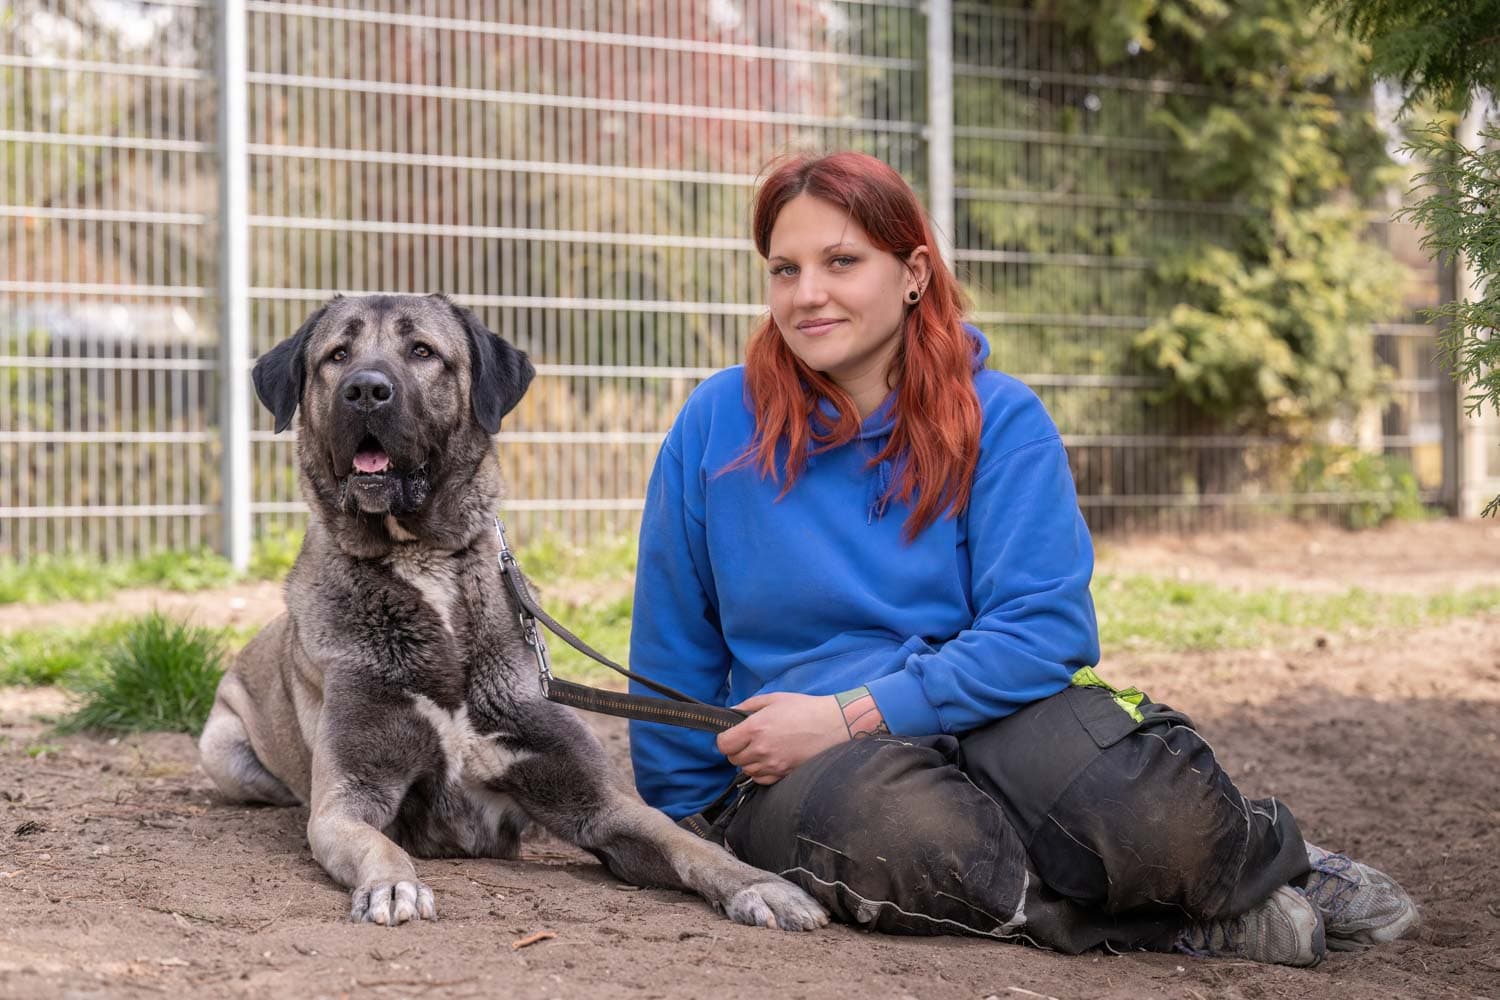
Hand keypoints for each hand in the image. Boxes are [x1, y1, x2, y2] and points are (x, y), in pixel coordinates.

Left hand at [716, 692, 847, 784]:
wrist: (833, 724)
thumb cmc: (805, 708)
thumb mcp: (774, 699)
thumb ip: (748, 705)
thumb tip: (731, 712)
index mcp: (755, 728)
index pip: (724, 744)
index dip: (725, 739)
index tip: (732, 735)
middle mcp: (761, 749)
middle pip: (733, 759)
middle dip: (736, 750)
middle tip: (747, 741)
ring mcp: (773, 764)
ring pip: (746, 770)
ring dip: (748, 762)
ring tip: (761, 750)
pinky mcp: (784, 774)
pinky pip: (761, 779)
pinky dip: (760, 772)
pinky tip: (769, 760)